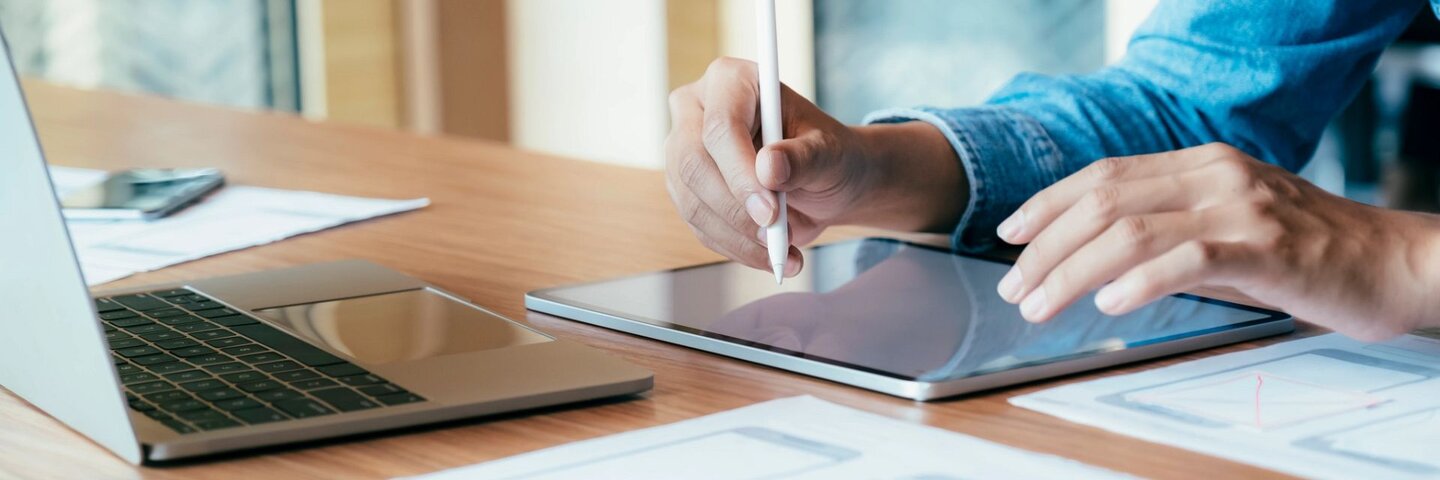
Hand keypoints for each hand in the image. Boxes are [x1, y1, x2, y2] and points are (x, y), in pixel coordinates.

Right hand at [665, 58, 963, 275]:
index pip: (720, 127)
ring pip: (692, 201)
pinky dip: (733, 246)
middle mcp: (696, 108)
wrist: (822, 180)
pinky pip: (698, 224)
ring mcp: (682, 148)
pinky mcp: (683, 186)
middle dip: (735, 210)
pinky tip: (767, 253)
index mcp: (732, 80)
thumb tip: (769, 168)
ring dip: (737, 236)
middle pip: (693, 163)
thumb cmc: (828, 155)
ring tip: (784, 251)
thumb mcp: (831, 153)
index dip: (740, 173)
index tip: (771, 213)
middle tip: (776, 239)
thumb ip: (805, 157)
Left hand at [995, 143, 1439, 340]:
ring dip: (1073, 270)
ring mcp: (1241, 206)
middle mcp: (1216, 175)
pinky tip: (1107, 302)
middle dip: (1046, 246)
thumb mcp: (1230, 229)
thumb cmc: (1311, 253)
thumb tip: (1097, 263)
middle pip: (1104, 201)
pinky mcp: (1266, 246)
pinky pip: (1187, 257)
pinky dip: (1138, 281)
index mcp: (1203, 164)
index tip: (1008, 234)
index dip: (1048, 203)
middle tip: (1015, 285)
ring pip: (1131, 230)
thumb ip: (1171, 234)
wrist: (1397, 264)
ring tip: (1041, 302)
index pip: (1104, 174)